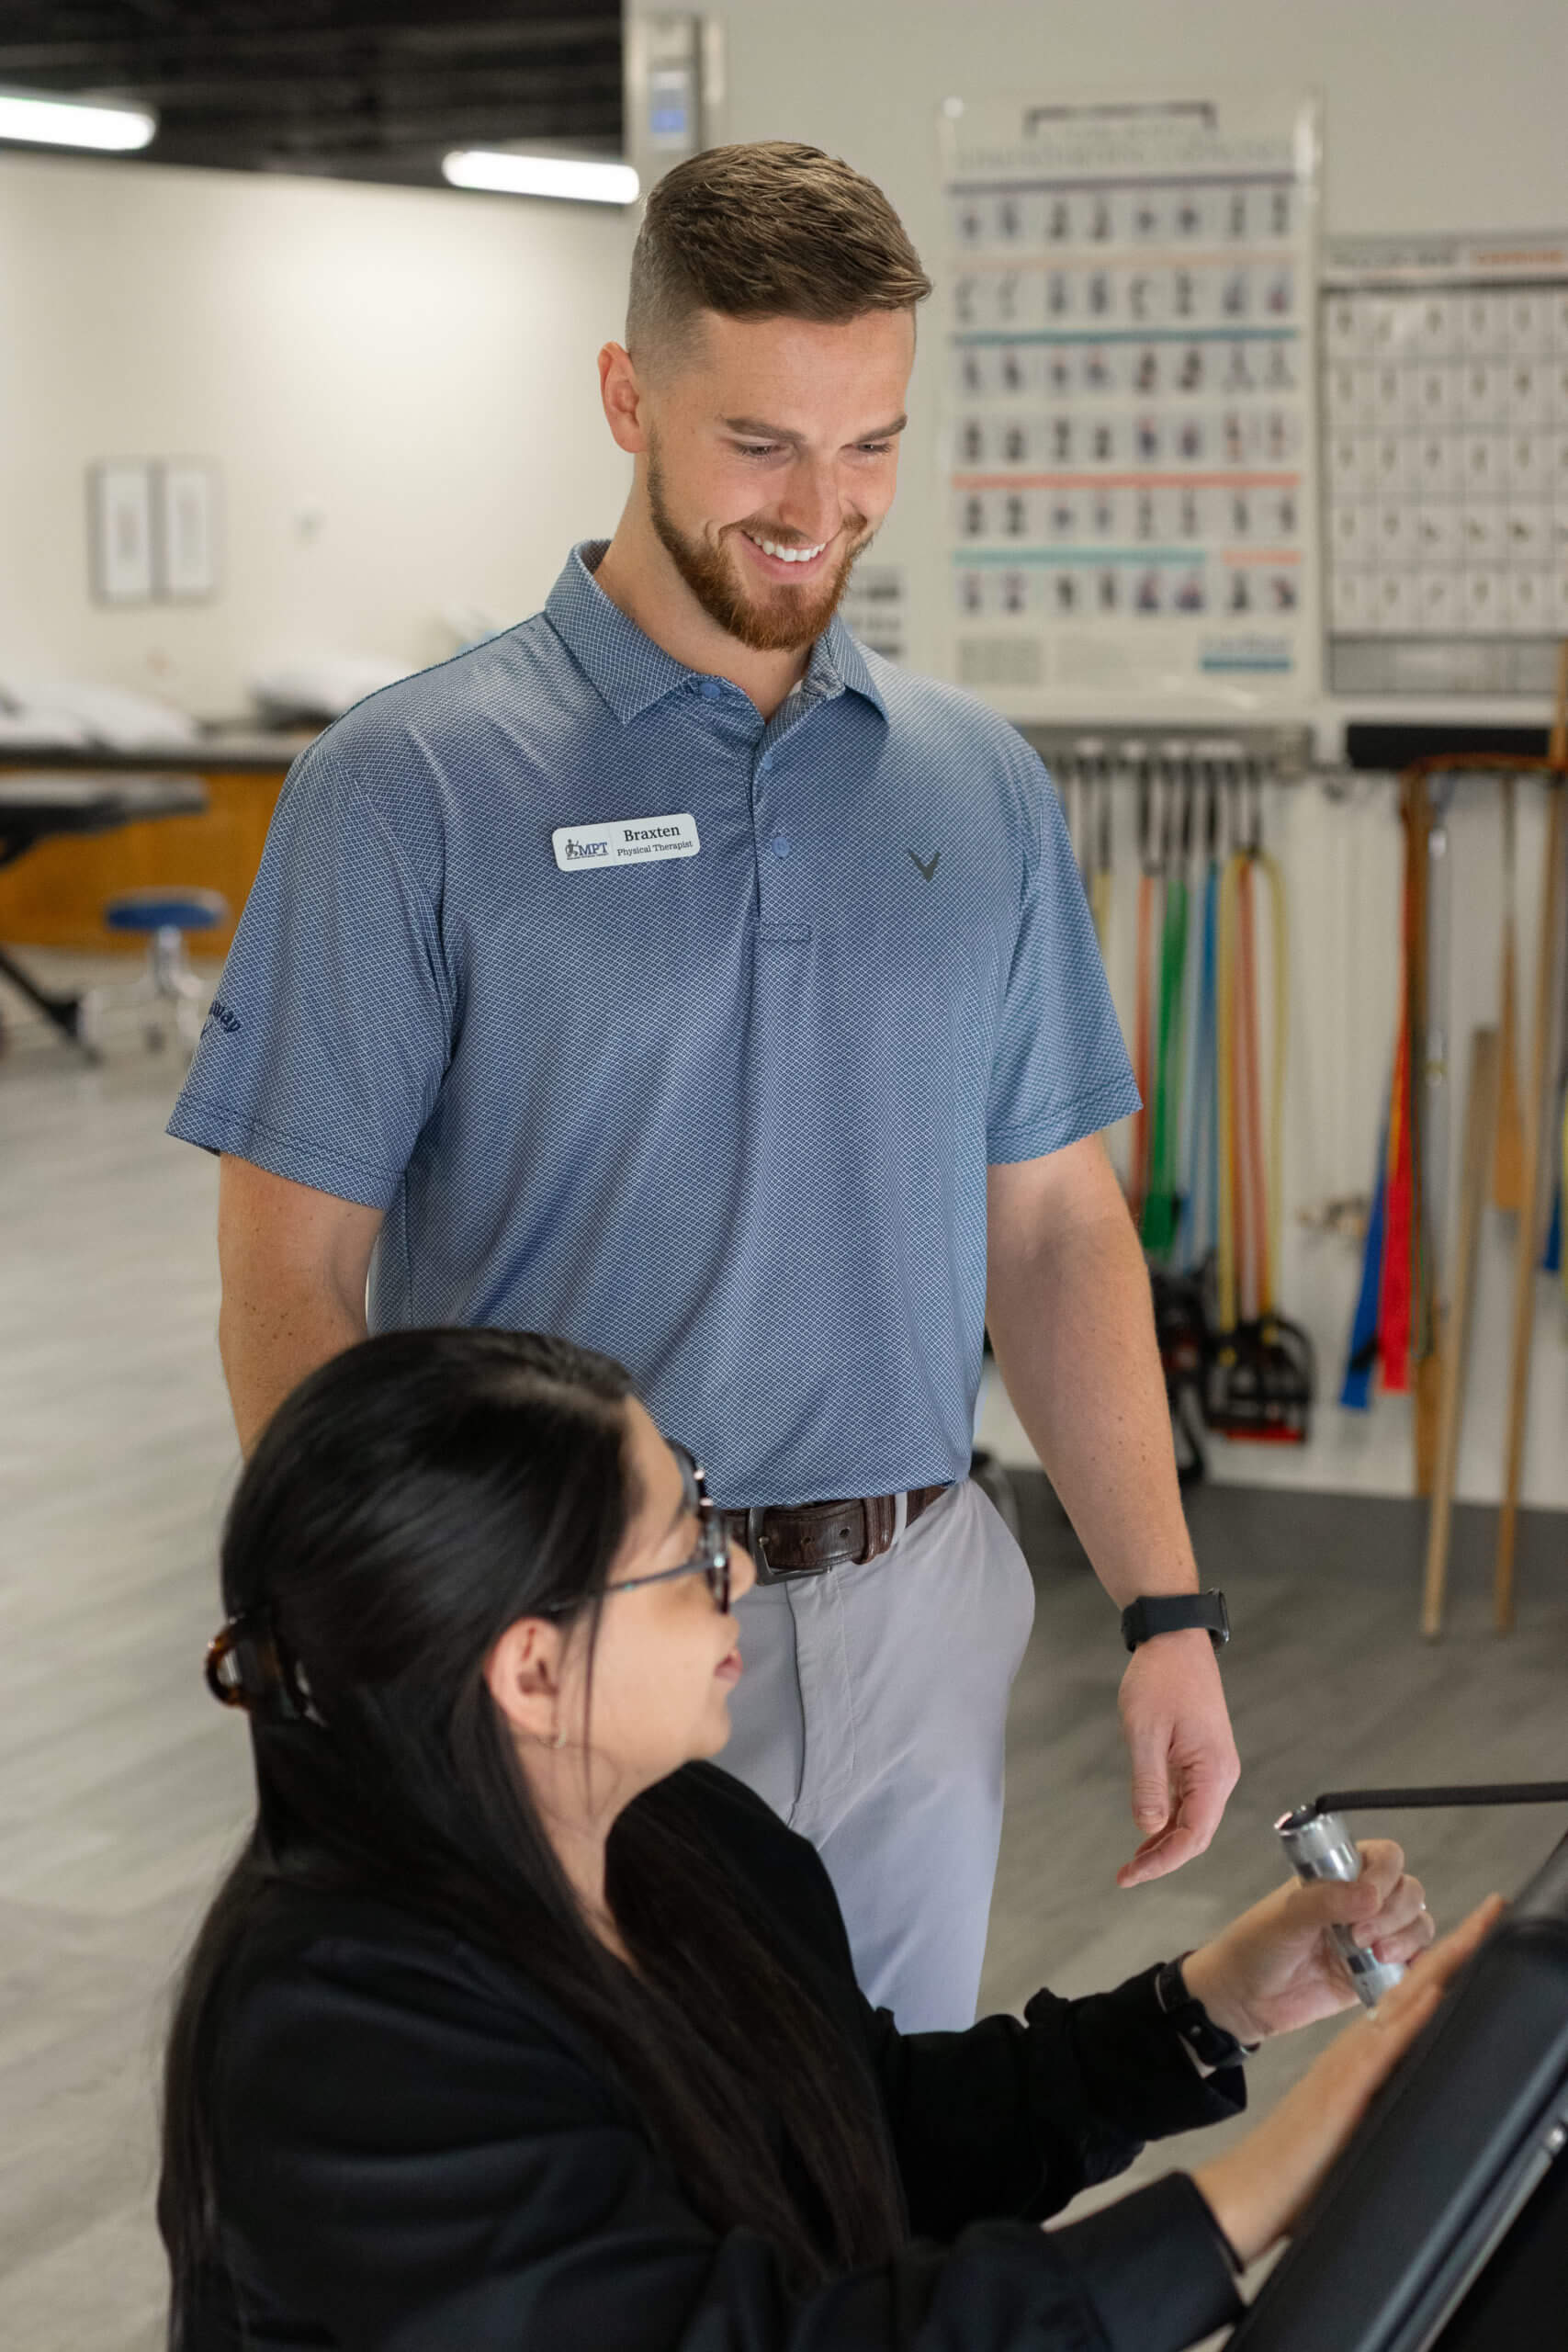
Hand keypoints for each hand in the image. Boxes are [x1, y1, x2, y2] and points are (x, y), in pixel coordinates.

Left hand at [1116, 1630, 1238, 1886]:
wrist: (1174, 1639)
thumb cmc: (1160, 1679)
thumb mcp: (1144, 1733)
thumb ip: (1148, 1785)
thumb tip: (1148, 1829)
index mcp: (1213, 1773)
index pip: (1193, 1836)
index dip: (1162, 1862)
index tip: (1130, 1876)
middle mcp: (1219, 1775)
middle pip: (1196, 1834)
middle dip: (1163, 1859)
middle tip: (1125, 1876)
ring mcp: (1212, 1767)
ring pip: (1192, 1819)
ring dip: (1164, 1842)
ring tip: (1132, 1863)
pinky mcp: (1201, 1757)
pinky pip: (1188, 1799)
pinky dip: (1167, 1819)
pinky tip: (1147, 1831)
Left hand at [1182, 1840, 1435, 2043]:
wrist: (1245, 2000)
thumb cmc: (1255, 1947)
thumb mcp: (1286, 1917)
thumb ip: (1326, 1901)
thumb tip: (1370, 1895)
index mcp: (1336, 1875)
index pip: (1384, 1857)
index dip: (1385, 1874)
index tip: (1369, 1898)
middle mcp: (1358, 1901)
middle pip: (1408, 1890)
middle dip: (1395, 1912)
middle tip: (1362, 1936)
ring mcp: (1371, 1936)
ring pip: (1417, 1923)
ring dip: (1406, 1937)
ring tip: (1376, 1955)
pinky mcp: (1377, 1972)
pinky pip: (1414, 1962)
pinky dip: (1414, 1963)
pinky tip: (1394, 1970)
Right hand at [1193, 1896, 1504, 2266]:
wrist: (1253, 2183)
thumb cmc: (1303, 2160)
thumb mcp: (1349, 2113)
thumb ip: (1378, 2088)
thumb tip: (1409, 2079)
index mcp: (1364, 2050)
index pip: (1414, 1994)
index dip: (1449, 1961)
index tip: (1482, 1932)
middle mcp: (1360, 2045)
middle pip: (1417, 1984)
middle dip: (1458, 1945)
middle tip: (1491, 1911)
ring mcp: (1354, 2060)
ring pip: (1405, 1999)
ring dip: (1442, 1962)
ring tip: (1477, 1930)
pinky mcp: (1348, 2083)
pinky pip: (1388, 2038)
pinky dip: (1413, 2010)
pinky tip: (1435, 1988)